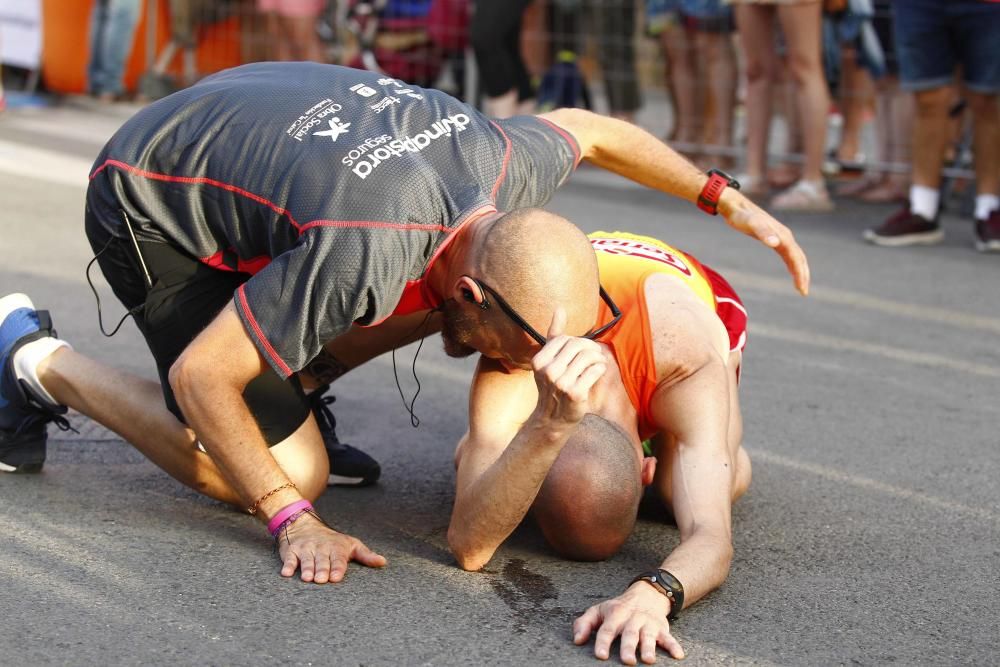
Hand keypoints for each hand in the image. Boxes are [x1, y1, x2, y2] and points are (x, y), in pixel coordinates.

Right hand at [277, 512, 386, 582]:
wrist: (304, 525)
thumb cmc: (333, 541)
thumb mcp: (351, 545)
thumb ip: (366, 555)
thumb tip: (383, 562)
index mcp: (337, 548)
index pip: (338, 559)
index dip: (337, 568)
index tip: (335, 577)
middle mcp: (321, 548)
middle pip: (322, 561)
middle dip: (322, 569)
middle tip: (321, 580)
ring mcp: (306, 549)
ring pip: (306, 560)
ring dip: (307, 568)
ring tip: (307, 578)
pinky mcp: (291, 551)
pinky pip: (289, 558)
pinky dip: (287, 565)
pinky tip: (286, 573)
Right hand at [530, 308, 607, 428]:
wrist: (553, 418)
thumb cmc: (553, 385)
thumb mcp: (549, 360)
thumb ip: (554, 334)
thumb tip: (560, 309)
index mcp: (539, 361)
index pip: (565, 339)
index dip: (578, 342)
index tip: (584, 350)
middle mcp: (548, 371)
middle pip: (578, 346)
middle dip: (591, 347)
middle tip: (596, 354)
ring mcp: (561, 384)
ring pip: (588, 357)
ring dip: (598, 358)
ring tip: (599, 362)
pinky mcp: (576, 394)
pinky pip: (595, 371)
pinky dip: (600, 369)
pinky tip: (598, 372)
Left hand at [573, 583, 684, 663]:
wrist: (646, 594)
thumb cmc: (617, 608)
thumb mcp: (598, 611)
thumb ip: (584, 624)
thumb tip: (577, 640)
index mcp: (615, 615)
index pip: (607, 629)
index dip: (603, 642)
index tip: (600, 655)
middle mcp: (632, 619)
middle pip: (629, 634)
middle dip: (628, 647)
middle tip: (627, 661)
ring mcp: (648, 623)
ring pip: (648, 636)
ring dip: (649, 647)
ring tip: (648, 660)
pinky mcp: (661, 628)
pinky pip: (669, 637)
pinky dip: (673, 646)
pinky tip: (678, 655)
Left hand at [719, 188, 810, 295]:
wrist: (734, 205)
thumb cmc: (741, 216)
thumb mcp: (750, 224)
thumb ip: (762, 232)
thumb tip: (775, 243)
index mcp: (783, 235)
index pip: (796, 258)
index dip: (800, 273)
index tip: (801, 289)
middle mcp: (784, 236)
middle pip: (799, 258)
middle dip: (803, 275)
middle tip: (804, 292)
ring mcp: (780, 236)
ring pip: (795, 256)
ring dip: (799, 271)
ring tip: (800, 287)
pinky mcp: (773, 237)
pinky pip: (787, 254)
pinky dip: (792, 264)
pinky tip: (791, 272)